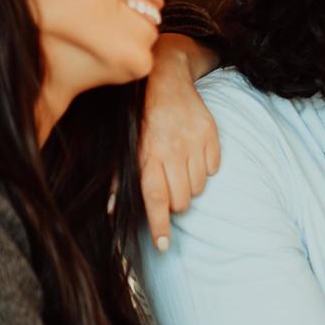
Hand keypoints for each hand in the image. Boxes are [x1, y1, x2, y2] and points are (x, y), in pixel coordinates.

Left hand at [139, 34, 220, 250]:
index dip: (159, 225)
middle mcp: (172, 152)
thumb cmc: (143, 118)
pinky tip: (194, 156)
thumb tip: (111, 211)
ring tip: (181, 168)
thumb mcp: (127, 147)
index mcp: (148, 156)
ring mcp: (194, 144)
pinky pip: (213, 169)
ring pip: (198, 188)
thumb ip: (120, 180)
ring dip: (190, 185)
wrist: (167, 80)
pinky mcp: (211, 136)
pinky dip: (205, 169)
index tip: (164, 245)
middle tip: (170, 188)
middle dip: (176, 202)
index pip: (155, 199)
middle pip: (181, 200)